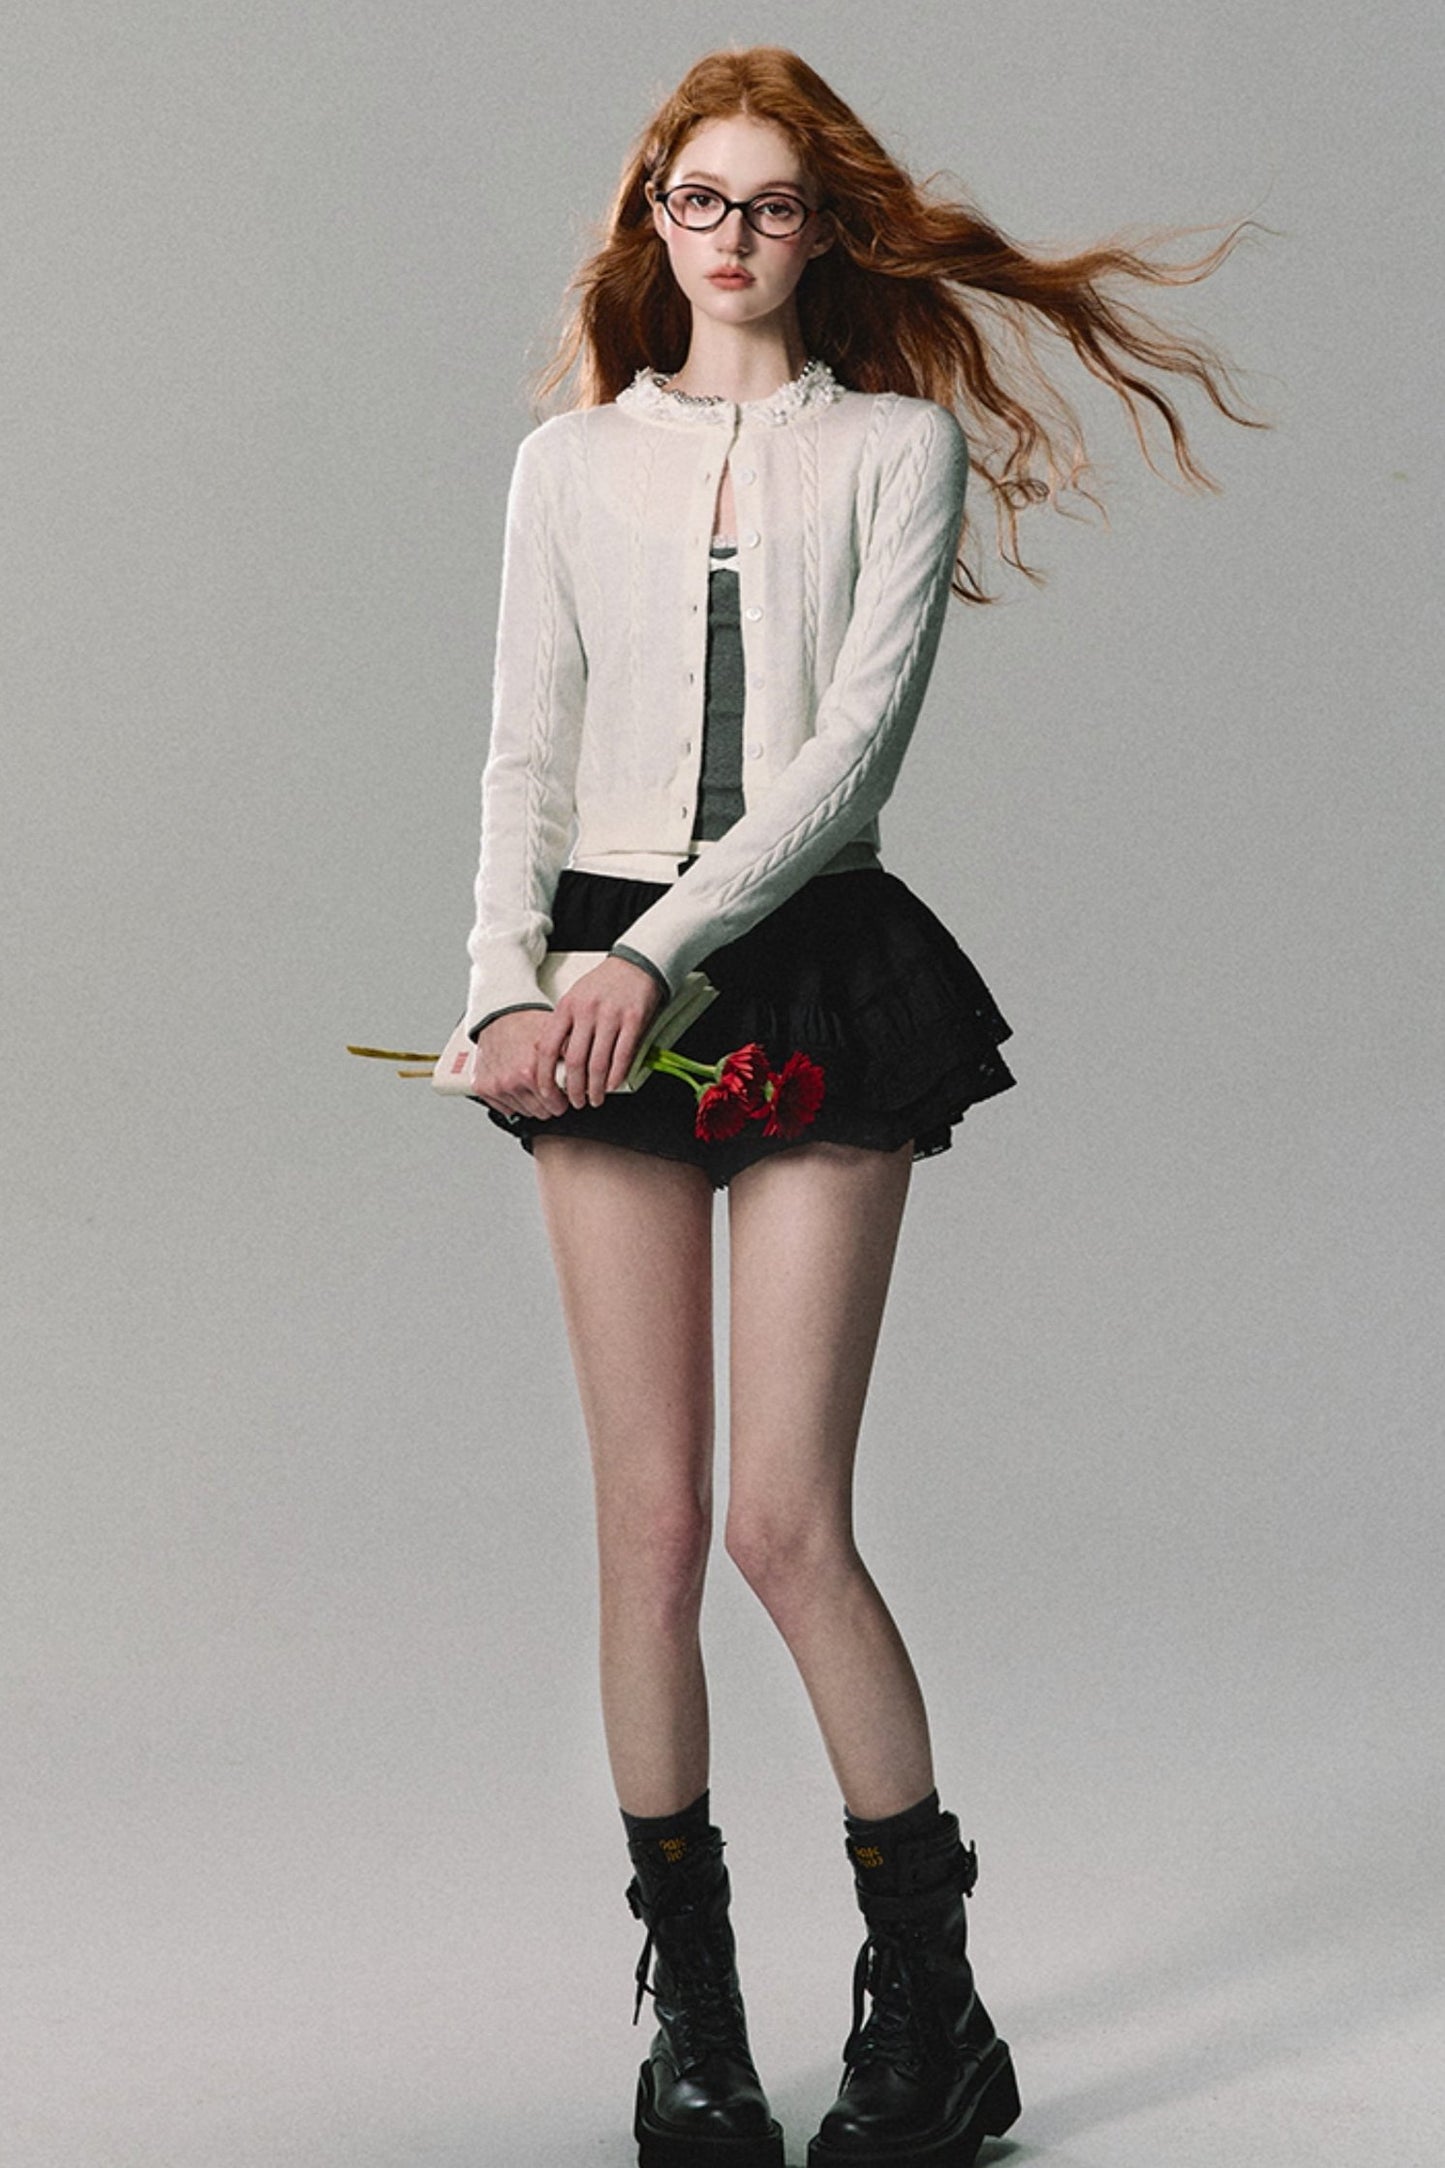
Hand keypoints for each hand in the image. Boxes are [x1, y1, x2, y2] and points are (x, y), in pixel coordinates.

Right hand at [469, 1009, 569, 1120]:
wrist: (499, 1014)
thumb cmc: (527, 1024)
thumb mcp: (557, 1036)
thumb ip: (572, 1055)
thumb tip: (591, 1072)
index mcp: (529, 1072)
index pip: (555, 1106)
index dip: (564, 1100)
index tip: (565, 1096)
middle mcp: (510, 1082)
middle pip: (540, 1113)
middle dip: (549, 1103)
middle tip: (551, 1089)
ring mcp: (495, 1087)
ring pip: (523, 1112)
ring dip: (532, 1102)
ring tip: (534, 1084)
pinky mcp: (482, 1087)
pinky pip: (504, 1109)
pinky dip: (513, 1101)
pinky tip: (518, 1086)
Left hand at [537, 955, 665, 1109]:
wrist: (636, 963)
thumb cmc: (604, 983)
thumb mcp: (574, 998)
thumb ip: (563, 1024)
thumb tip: (548, 1055)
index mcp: (567, 1007)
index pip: (547, 1048)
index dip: (545, 1076)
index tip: (547, 1093)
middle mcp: (586, 1012)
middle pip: (574, 1061)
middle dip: (573, 1089)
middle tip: (575, 1102)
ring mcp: (611, 1016)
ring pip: (598, 1063)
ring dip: (595, 1088)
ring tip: (595, 1098)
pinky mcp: (634, 1020)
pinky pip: (623, 1055)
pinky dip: (616, 1075)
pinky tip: (611, 1085)